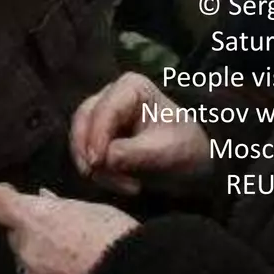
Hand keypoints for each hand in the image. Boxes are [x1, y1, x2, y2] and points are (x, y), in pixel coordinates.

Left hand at [0, 185, 137, 273]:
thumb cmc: (120, 241)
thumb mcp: (95, 211)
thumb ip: (62, 207)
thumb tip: (44, 198)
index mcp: (34, 220)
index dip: (4, 199)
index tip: (14, 198)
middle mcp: (27, 251)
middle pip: (18, 239)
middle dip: (34, 238)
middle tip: (65, 240)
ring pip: (31, 269)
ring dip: (47, 267)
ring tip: (82, 269)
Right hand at [70, 72, 211, 195]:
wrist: (193, 163)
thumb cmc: (185, 148)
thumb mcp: (166, 151)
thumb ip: (135, 153)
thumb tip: (106, 159)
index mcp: (131, 87)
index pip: (105, 109)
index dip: (96, 135)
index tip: (97, 162)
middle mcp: (111, 96)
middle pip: (84, 120)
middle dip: (88, 150)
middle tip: (95, 175)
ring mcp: (102, 115)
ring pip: (80, 138)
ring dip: (93, 164)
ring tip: (122, 185)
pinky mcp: (98, 135)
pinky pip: (85, 152)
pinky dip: (97, 170)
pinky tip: (117, 184)